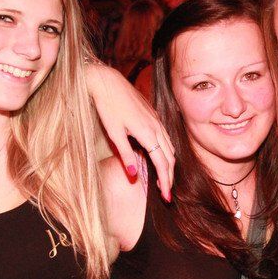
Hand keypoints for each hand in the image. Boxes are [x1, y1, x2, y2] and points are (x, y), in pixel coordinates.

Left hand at [85, 63, 174, 200]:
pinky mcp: (153, 115)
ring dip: (169, 164)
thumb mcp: (113, 133)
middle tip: (166, 193)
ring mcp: (156, 120)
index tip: (165, 196)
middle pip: (170, 157)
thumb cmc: (107, 106)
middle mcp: (156, 127)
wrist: (107, 81)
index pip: (162, 163)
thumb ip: (125, 154)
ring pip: (170, 147)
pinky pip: (165, 137)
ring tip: (163, 179)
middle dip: (170, 176)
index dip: (165, 181)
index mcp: (147, 133)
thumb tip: (134, 175)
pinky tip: (159, 156)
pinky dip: (166, 151)